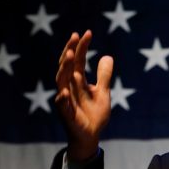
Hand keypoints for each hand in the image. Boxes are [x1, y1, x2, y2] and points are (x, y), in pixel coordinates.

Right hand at [54, 30, 113, 161]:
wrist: (91, 136)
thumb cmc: (94, 114)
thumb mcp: (103, 92)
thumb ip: (104, 75)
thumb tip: (107, 56)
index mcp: (77, 81)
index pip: (78, 60)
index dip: (81, 47)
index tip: (87, 32)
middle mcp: (68, 87)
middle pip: (66, 66)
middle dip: (70, 51)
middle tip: (75, 37)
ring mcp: (65, 100)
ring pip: (61, 81)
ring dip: (64, 68)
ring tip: (69, 55)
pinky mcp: (66, 115)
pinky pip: (61, 105)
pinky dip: (62, 98)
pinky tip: (64, 91)